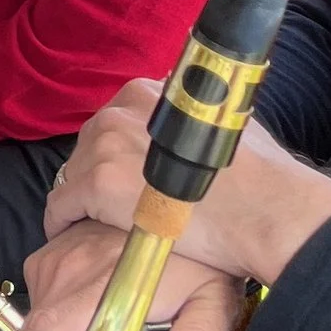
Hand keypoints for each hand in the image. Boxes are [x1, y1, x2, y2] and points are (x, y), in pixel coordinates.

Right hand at [0, 220, 248, 330]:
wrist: (188, 202)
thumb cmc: (204, 254)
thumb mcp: (212, 296)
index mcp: (101, 287)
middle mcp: (70, 268)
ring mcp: (60, 252)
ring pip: (36, 310)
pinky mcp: (59, 242)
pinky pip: (41, 286)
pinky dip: (51, 310)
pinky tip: (79, 321)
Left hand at [41, 77, 330, 297]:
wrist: (269, 210)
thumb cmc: (260, 175)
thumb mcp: (222, 121)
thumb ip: (192, 117)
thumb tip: (187, 121)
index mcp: (151, 93)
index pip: (115, 120)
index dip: (118, 152)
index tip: (124, 174)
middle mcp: (124, 109)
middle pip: (90, 144)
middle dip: (96, 173)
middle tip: (110, 205)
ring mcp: (109, 144)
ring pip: (74, 172)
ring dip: (81, 198)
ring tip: (92, 224)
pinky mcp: (100, 183)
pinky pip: (62, 203)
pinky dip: (61, 221)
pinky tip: (68, 236)